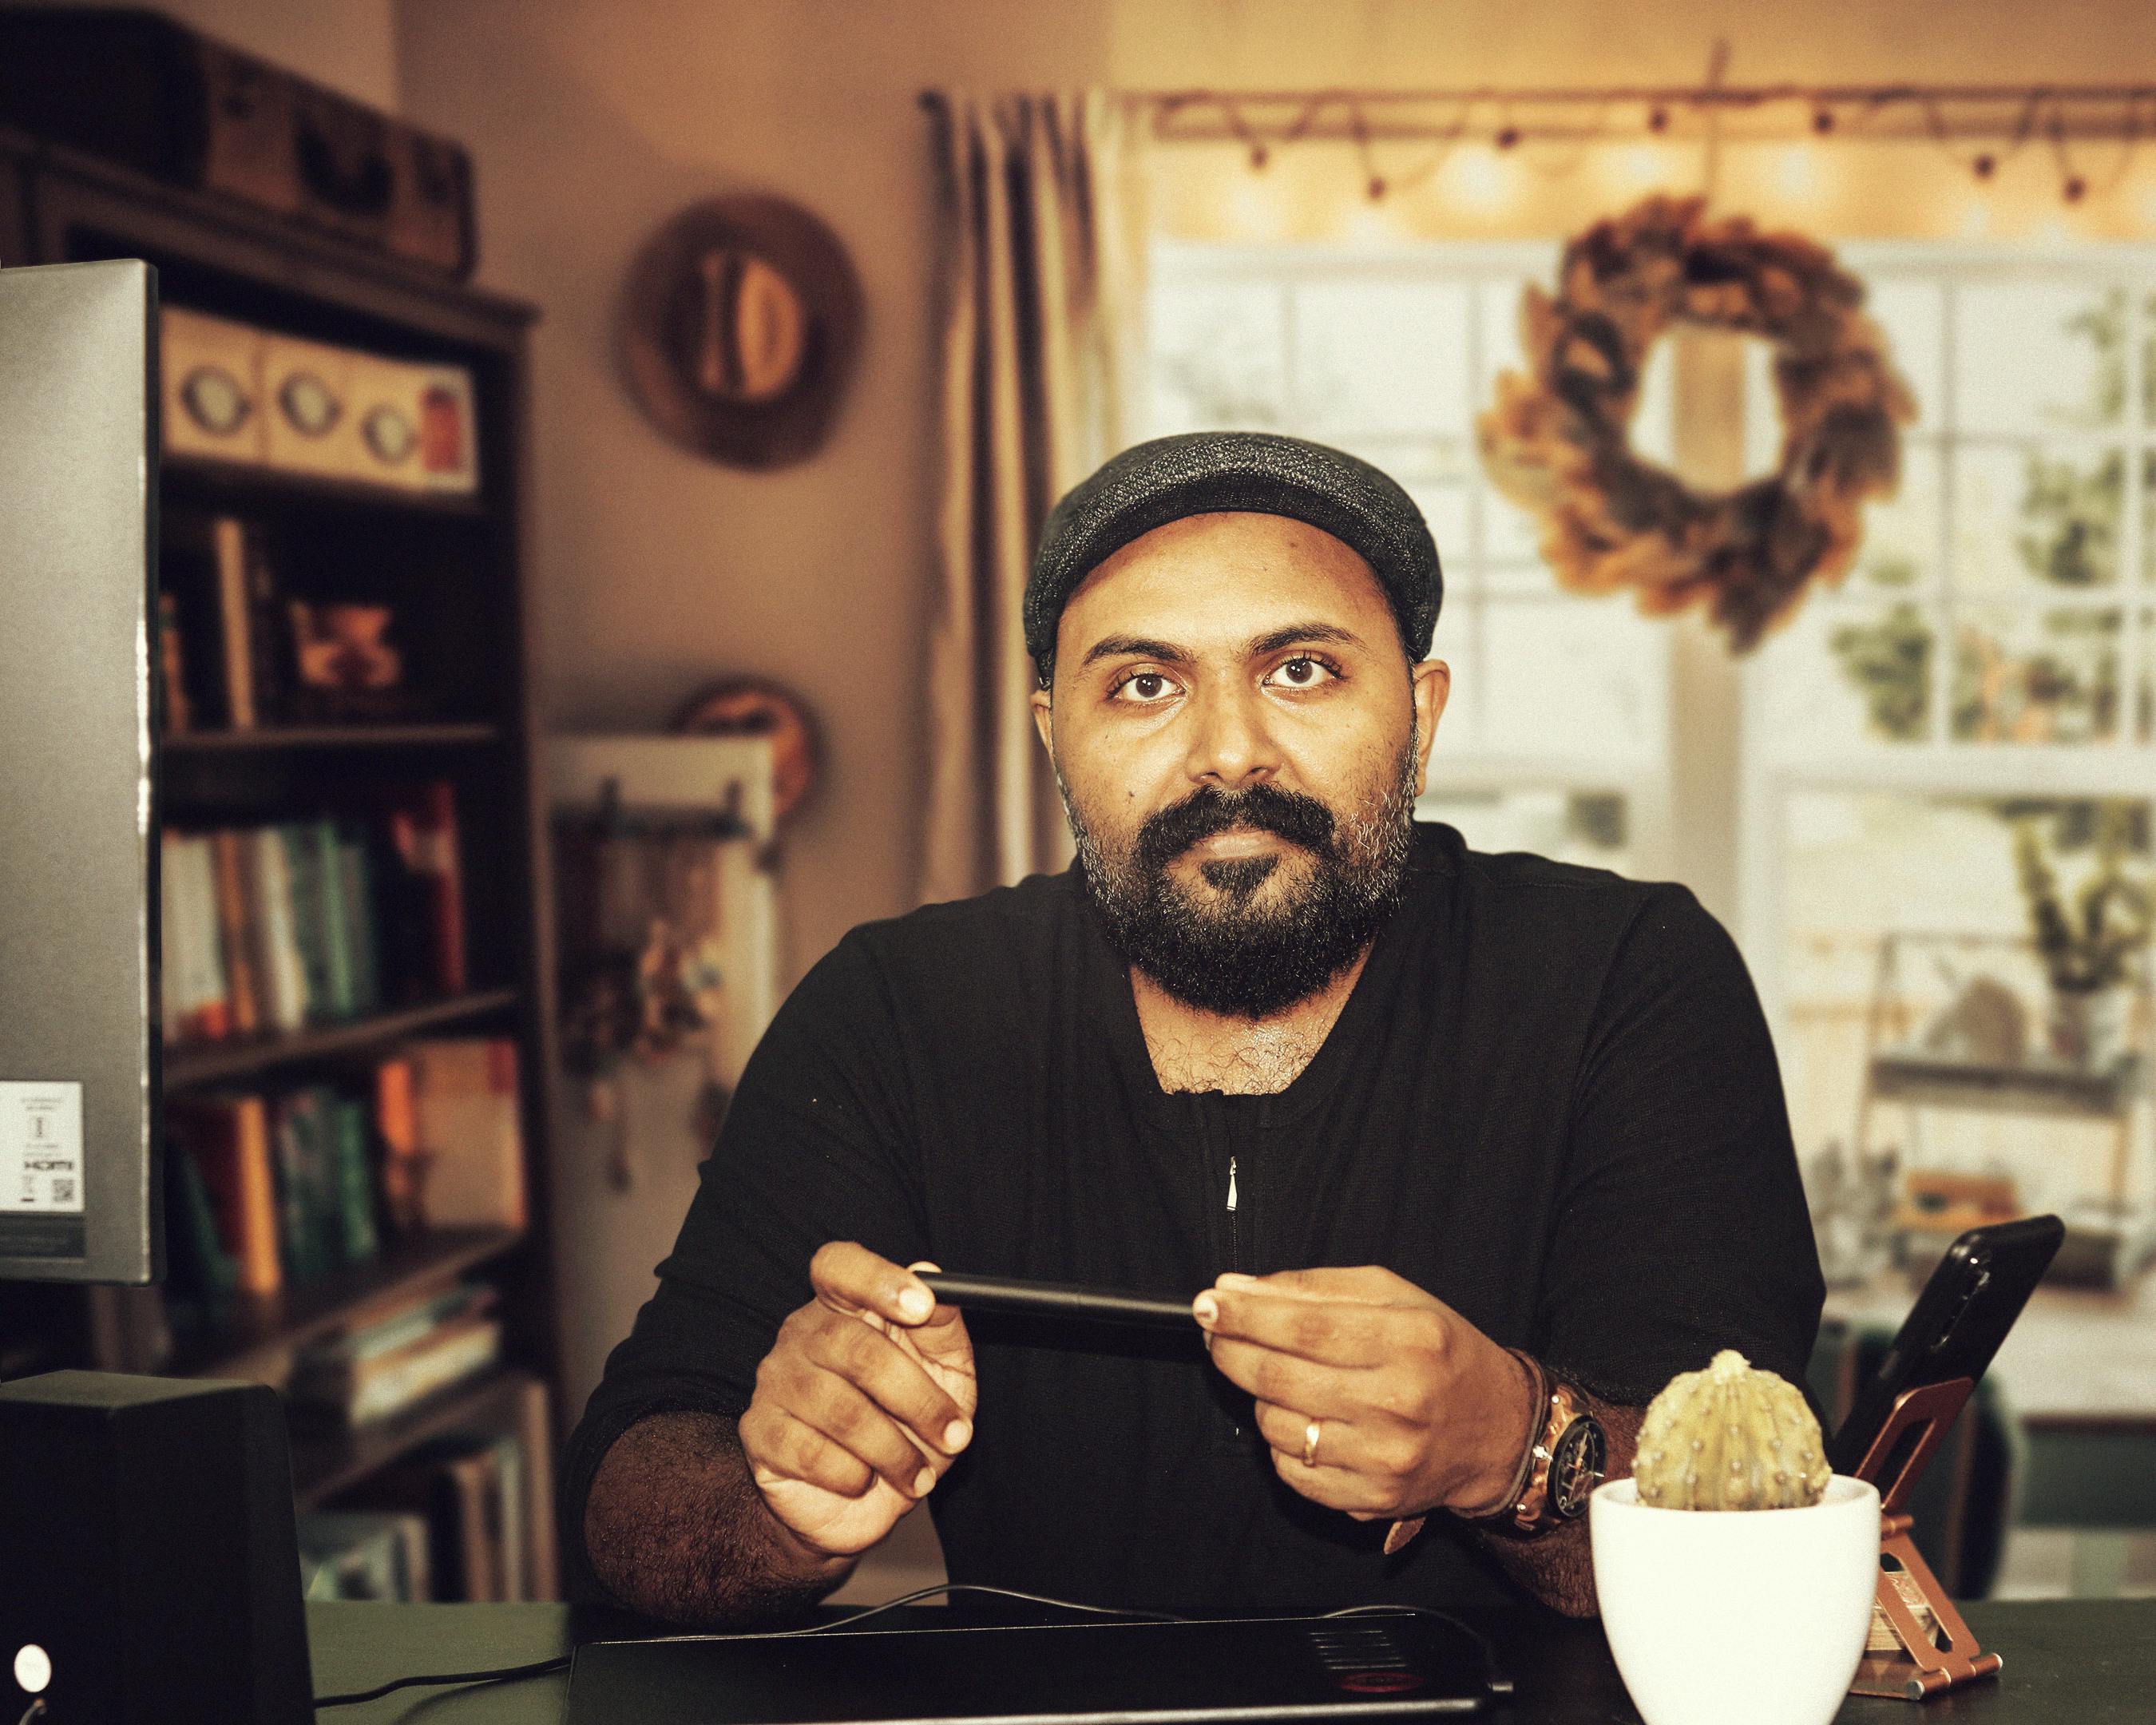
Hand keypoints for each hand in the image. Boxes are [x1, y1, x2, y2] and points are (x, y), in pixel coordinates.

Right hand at [738, 1242, 976, 1558]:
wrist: (862, 1502)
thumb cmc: (907, 1423)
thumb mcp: (945, 1372)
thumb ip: (941, 1325)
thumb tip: (930, 1273)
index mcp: (844, 1305)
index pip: (839, 1266)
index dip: (877, 1279)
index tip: (924, 1306)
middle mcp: (802, 1333)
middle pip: (854, 1348)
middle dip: (917, 1400)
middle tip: (954, 1434)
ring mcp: (773, 1380)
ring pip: (840, 1410)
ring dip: (894, 1451)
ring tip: (918, 1473)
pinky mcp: (758, 1431)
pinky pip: (812, 1454)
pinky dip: (854, 1476)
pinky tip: (864, 1480)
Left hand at [1194, 1266, 1533, 1522]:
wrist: (1496, 1429)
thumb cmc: (1439, 1351)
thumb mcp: (1393, 1296)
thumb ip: (1312, 1287)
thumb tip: (1236, 1289)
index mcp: (1409, 1339)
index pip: (1303, 1325)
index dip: (1244, 1315)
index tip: (1208, 1304)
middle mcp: (1399, 1401)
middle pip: (1279, 1376)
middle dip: (1231, 1350)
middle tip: (1216, 1333)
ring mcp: (1385, 1457)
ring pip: (1276, 1425)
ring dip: (1259, 1396)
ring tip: (1281, 1377)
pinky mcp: (1372, 1498)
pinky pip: (1291, 1471)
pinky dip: (1281, 1441)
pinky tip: (1305, 1418)